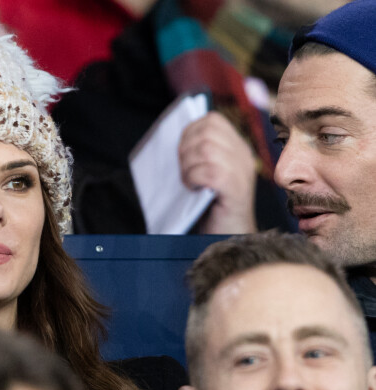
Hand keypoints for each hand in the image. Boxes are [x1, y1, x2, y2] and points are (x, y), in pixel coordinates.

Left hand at [178, 111, 256, 233]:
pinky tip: (193, 190)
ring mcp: (241, 172)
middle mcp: (243, 156)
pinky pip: (210, 171)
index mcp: (237, 148)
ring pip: (207, 149)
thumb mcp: (205, 175)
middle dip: (186, 149)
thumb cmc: (211, 208)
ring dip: (188, 165)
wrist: (228, 238)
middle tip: (184, 171)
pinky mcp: (235, 189)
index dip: (190, 132)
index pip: (212, 121)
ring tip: (188, 183)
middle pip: (208, 131)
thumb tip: (176, 141)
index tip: (182, 154)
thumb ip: (198, 155)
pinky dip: (193, 178)